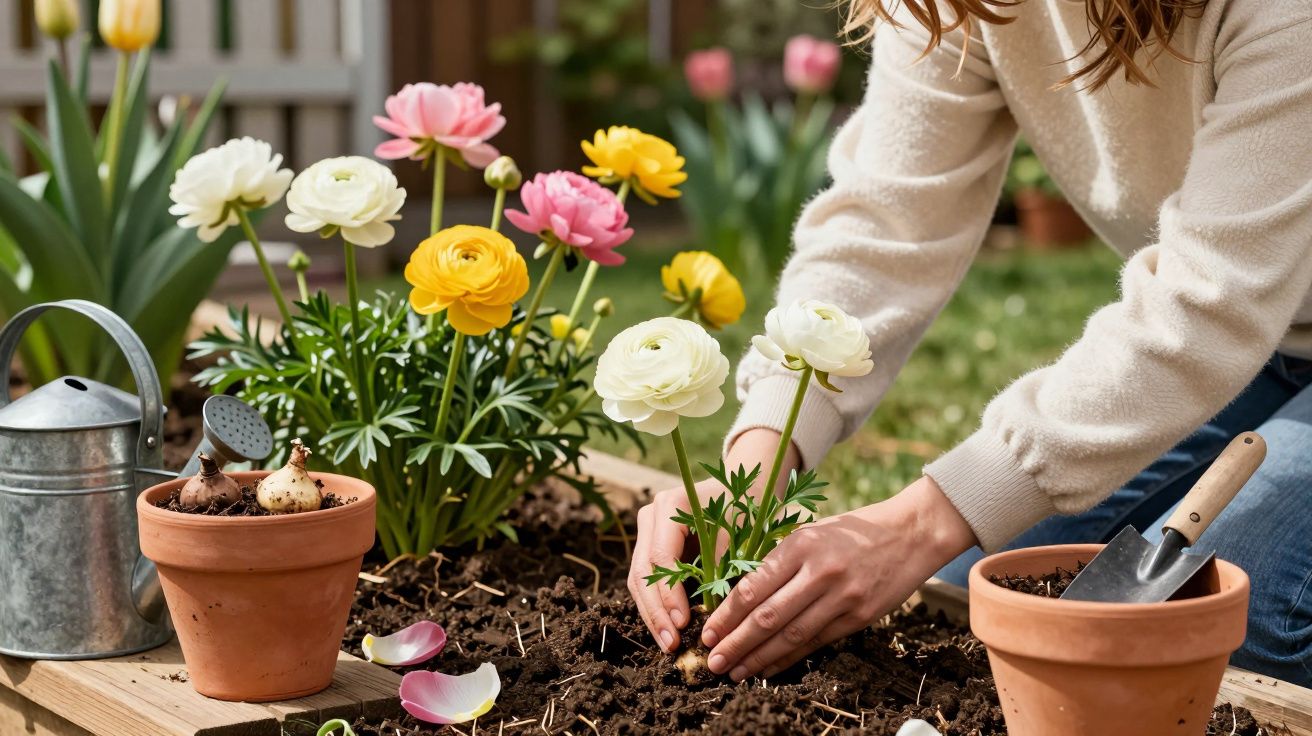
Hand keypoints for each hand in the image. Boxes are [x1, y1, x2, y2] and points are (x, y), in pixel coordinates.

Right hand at [628, 428, 797, 652]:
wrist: (744, 489)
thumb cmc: (746, 510)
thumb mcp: (738, 534)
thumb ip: (722, 568)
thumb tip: (710, 612)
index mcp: (671, 505)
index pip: (661, 558)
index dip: (669, 594)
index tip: (683, 623)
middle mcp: (651, 515)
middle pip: (643, 571)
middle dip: (656, 612)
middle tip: (671, 643)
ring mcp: (647, 530)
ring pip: (639, 579)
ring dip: (652, 614)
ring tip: (668, 644)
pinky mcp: (651, 545)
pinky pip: (646, 580)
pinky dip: (656, 605)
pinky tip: (668, 630)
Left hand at [699, 475, 976, 680]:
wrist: (909, 534)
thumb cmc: (852, 532)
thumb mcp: (811, 532)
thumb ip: (779, 561)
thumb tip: (739, 597)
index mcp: (800, 544)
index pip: (753, 587)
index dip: (726, 615)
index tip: (707, 632)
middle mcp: (819, 571)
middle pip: (767, 616)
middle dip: (735, 643)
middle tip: (712, 661)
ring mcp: (841, 596)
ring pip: (790, 635)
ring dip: (758, 658)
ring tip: (734, 671)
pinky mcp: (858, 616)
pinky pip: (816, 642)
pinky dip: (788, 658)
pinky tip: (768, 667)